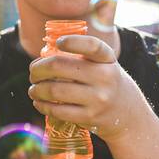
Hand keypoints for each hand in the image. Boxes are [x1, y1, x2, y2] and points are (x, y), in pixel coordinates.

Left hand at [28, 34, 144, 141]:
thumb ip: (79, 57)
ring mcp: (98, 99)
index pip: (92, 46)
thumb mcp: (102, 64)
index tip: (58, 42)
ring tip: (33, 89)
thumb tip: (41, 59)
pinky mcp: (90, 117)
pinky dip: (42, 106)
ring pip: (54, 91)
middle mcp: (105, 77)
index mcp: (107, 58)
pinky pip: (58, 111)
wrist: (126, 111)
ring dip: (36, 89)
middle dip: (38, 69)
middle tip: (33, 72)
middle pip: (59, 67)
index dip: (73, 42)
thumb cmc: (103, 81)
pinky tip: (38, 102)